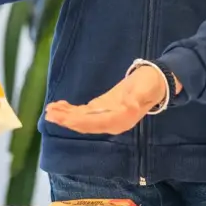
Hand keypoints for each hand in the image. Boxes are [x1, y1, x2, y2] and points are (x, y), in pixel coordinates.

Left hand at [44, 66, 168, 135]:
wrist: (155, 81)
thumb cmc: (151, 84)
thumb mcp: (145, 89)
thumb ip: (137, 99)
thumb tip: (128, 106)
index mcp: (121, 119)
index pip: (96, 123)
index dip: (79, 121)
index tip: (65, 118)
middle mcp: (111, 122)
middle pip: (85, 124)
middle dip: (67, 120)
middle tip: (50, 114)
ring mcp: (105, 117)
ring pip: (82, 120)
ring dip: (65, 116)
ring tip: (50, 111)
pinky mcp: (101, 109)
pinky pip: (83, 114)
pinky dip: (70, 111)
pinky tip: (59, 107)